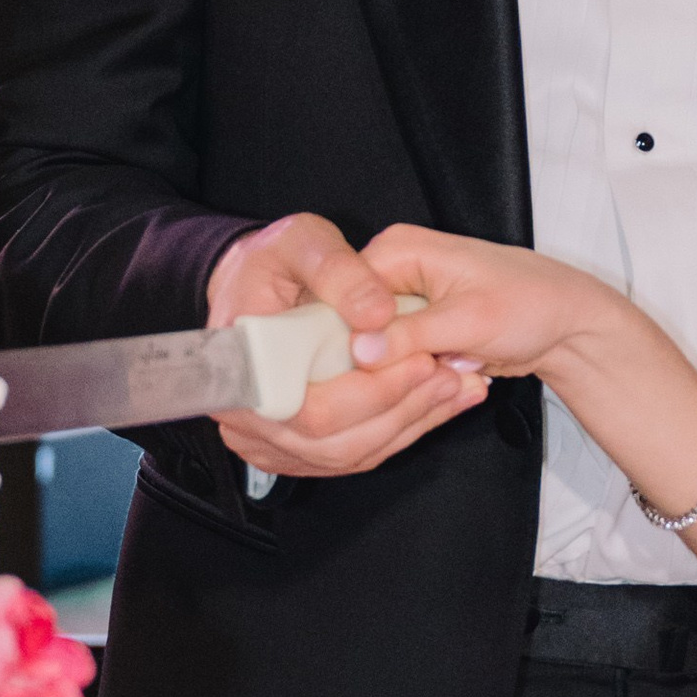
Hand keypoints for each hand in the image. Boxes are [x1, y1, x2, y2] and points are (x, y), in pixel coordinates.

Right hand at [206, 210, 486, 481]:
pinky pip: (352, 453)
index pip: (312, 408)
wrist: (251, 284)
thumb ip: (340, 272)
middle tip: (450, 373)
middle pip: (333, 441)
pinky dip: (398, 431)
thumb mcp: (302, 242)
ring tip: (454, 385)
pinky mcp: (293, 449)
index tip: (422, 360)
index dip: (372, 392)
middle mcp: (245, 416)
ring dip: (408, 423)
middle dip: (401, 408)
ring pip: (348, 453)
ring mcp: (267, 440)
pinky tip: (436, 403)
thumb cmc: (272, 260)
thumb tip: (378, 314)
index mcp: (242, 367)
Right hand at [357, 221, 618, 383]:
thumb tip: (358, 352)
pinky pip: (393, 362)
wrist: (565, 325)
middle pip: (349, 324)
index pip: (341, 293)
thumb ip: (410, 335)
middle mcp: (391, 273)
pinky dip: (413, 377)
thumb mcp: (469, 320)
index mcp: (397, 249)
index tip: (357, 370)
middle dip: (374, 359)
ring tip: (445, 370)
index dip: (341, 335)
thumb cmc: (530, 304)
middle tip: (420, 371)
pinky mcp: (413, 333)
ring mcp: (401, 306)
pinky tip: (445, 376)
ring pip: (370, 350)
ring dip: (398, 372)